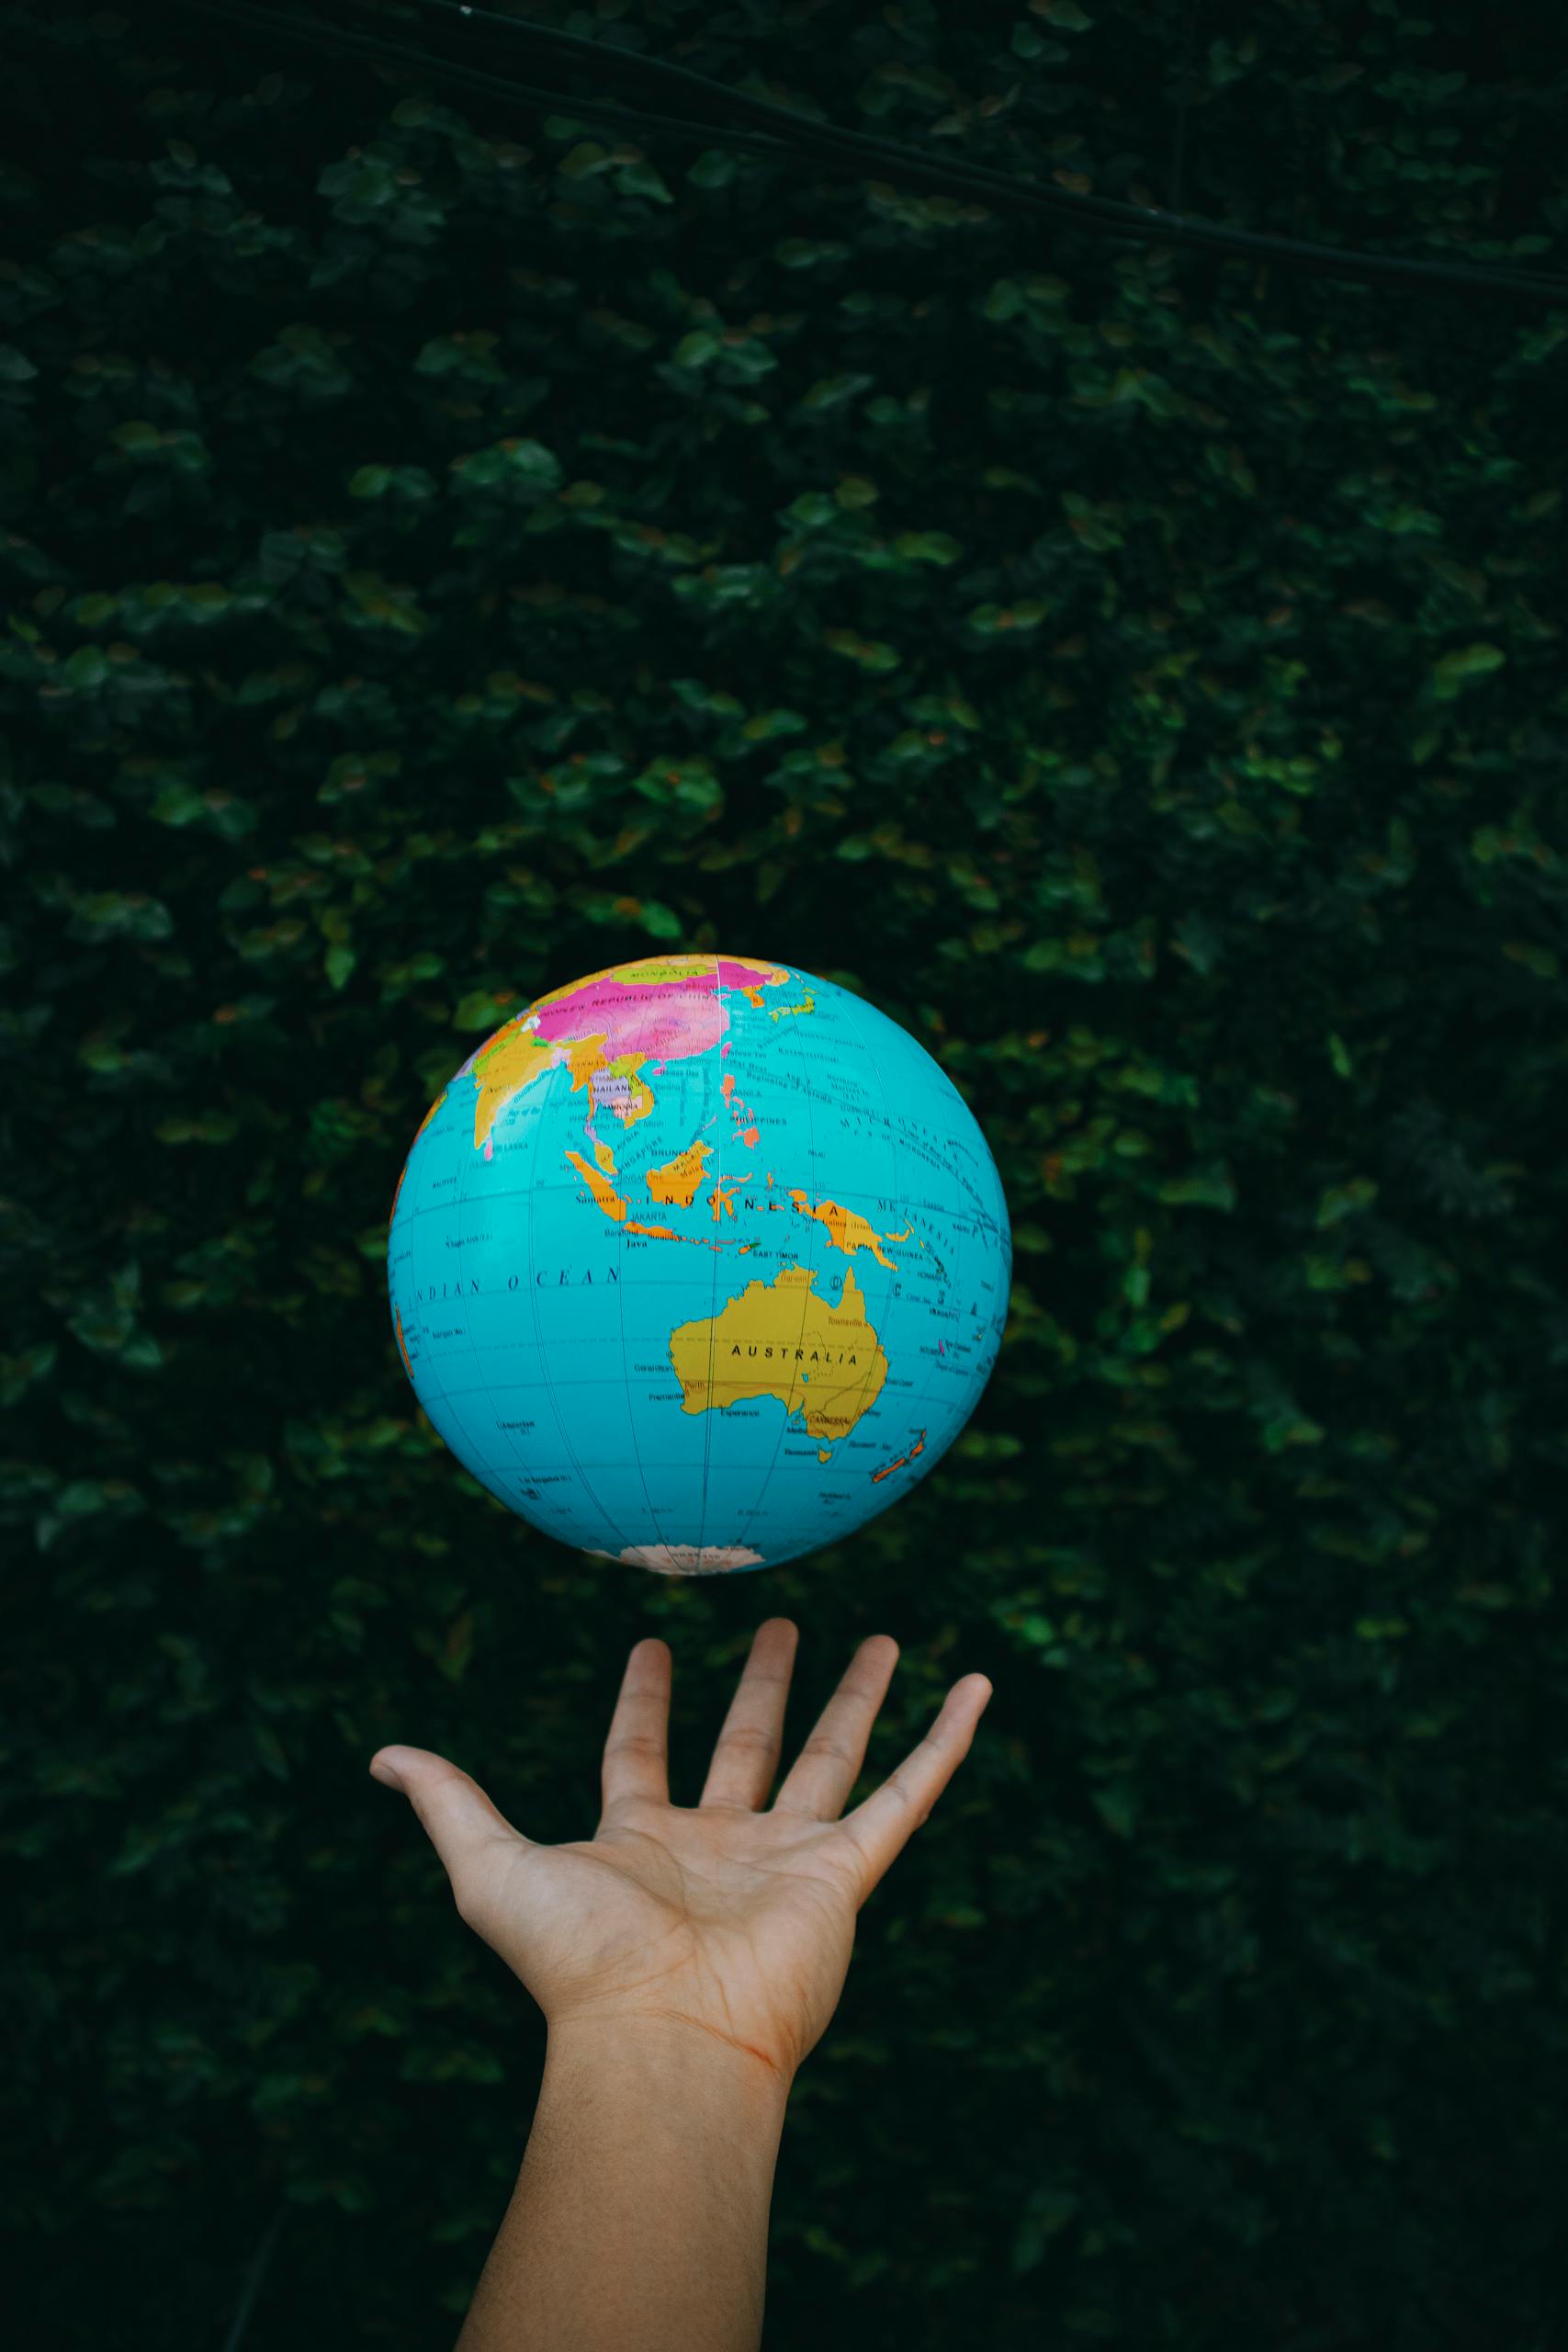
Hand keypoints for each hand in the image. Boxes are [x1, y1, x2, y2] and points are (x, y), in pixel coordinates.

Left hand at [370, 1618, 991, 2085]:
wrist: (662, 2040)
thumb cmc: (576, 1964)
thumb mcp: (492, 1865)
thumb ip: (447, 1802)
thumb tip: (378, 1754)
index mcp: (640, 1842)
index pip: (642, 1755)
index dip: (645, 1702)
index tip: (653, 1643)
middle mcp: (717, 1847)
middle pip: (749, 1746)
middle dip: (766, 1686)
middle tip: (783, 1623)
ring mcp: (786, 1859)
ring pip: (833, 1758)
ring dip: (857, 1699)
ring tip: (879, 1635)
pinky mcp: (846, 1876)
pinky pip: (908, 1796)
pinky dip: (945, 1742)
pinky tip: (974, 1689)